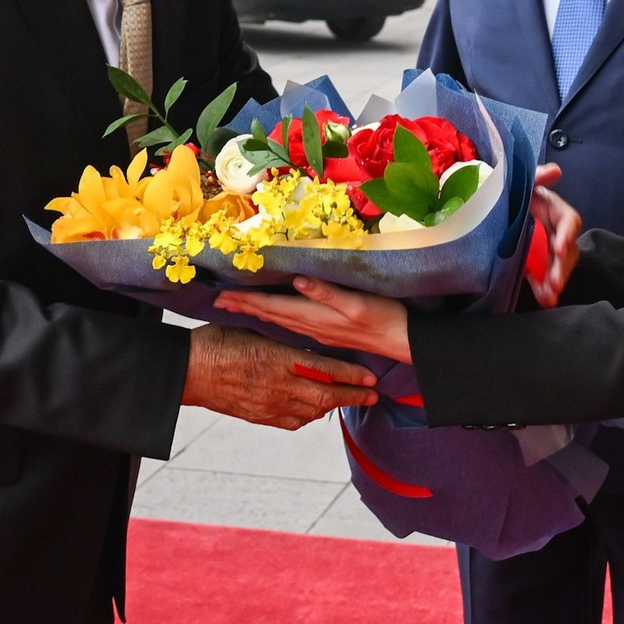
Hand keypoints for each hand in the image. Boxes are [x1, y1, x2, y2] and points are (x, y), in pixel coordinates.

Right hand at [181, 325, 377, 428]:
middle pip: (326, 397)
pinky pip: (291, 421)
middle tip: (373, 396)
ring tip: (349, 401)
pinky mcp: (258, 415)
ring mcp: (269, 404)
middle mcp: (279, 386)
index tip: (371, 377)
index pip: (326, 370)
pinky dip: (308, 417)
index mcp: (281, 360)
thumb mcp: (256, 332)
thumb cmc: (218, 342)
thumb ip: (283, 342)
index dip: (351, 375)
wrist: (187, 370)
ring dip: (333, 407)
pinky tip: (314, 412)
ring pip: (311, 412)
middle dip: (353, 396)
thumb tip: (304, 343)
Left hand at [216, 278, 412, 362]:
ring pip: (279, 322)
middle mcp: (312, 327)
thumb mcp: (357, 303)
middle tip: (219, 302)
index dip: (247, 301)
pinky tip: (274, 317)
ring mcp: (319, 332)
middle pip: (270, 316)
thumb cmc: (385, 318)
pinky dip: (276, 319)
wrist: (404, 341)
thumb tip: (297, 281)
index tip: (222, 297)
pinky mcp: (327, 333)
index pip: (272, 307)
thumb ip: (326, 293)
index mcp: (315, 317)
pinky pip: (292, 326)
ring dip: (257, 313)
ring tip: (238, 308)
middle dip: (244, 308)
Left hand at [527, 163, 581, 307]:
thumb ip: (537, 176)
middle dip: (563, 267)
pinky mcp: (537, 259)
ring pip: (559, 265)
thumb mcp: (523, 180)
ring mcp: (547, 246)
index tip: (560, 248)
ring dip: (555, 281)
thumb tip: (555, 171)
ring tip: (548, 296)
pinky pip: (544, 274)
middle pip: (567, 249)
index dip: (568, 234)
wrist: (495, 204)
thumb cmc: (514, 190)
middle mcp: (555, 228)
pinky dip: (544, 287)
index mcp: (554, 208)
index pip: (570, 220)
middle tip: (555, 282)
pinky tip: (542, 298)